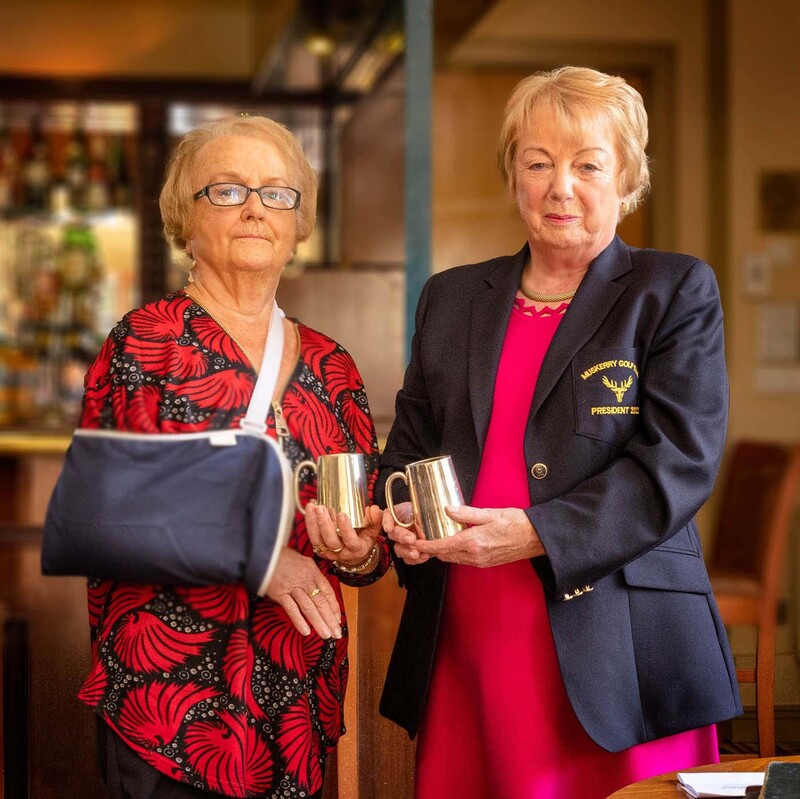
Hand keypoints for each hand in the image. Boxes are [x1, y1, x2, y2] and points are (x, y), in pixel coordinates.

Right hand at [265, 547, 341, 638]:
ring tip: (326, 635)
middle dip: (330, 619)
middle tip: (337, 634)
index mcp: (313, 571)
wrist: (263, 552)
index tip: (338, 620)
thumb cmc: (283, 559)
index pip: (328, 591)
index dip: (334, 607)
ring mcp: (292, 586)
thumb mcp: (303, 562)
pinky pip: (291, 608)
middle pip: (321, 601)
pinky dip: (299, 620)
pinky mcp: (279, 592)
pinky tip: (306, 631)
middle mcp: (305, 578)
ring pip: (309, 606)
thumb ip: (312, 577)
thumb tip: (322, 594)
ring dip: (319, 622)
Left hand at [305, 502, 382, 567]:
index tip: (341, 515)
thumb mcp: (375, 530)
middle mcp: (342, 553)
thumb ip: (376, 519)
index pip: (350, 541)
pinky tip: (310, 509)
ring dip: (313, 522)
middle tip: (321, 508)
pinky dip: (310, 522)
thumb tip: (373, 508)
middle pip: (330, 541)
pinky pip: (313, 537)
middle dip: (324, 524)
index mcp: (357, 549)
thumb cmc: (365, 538)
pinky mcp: (320, 548)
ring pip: (318, 540)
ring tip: (312, 506)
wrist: (355, 553)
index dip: (345, 529)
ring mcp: (329, 551)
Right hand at [382, 502, 431, 565]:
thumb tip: (408, 512)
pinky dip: (415, 559)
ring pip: (399, 549)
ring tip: (417, 553)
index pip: (387, 516)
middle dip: (402, 538)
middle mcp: (398, 528)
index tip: (389, 528)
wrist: (437, 523)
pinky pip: (408, 558)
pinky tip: (424, 556)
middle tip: (411, 539)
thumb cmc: (427, 512)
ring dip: (407, 552)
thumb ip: (415, 508)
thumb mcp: (420, 506)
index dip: (387, 522)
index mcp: (398, 515)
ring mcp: (403, 542)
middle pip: (393, 534)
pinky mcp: (410, 551)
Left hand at [414, 506, 544, 566]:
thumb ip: (467, 513)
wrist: (536, 538)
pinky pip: (463, 560)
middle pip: (445, 555)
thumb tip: (448, 510)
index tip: (415, 543)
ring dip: (442, 552)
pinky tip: (452, 544)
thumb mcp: (490, 513)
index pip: (443, 546)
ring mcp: (480, 561)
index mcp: (474, 542)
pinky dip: (453, 554)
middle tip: (420, 541)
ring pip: (453, 559)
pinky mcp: (485, 563)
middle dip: (431, 550)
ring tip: (432, 541)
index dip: (426, 546)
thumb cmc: (516, 523)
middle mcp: (475, 555)